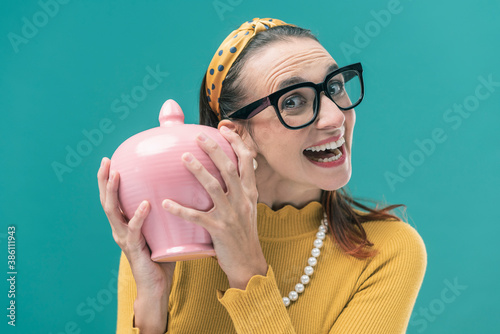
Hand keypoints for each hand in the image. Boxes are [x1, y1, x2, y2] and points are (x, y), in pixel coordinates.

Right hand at [97, 157, 175, 295]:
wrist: (156, 287)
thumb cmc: (161, 258)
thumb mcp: (161, 231)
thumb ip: (165, 214)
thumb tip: (182, 192)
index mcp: (124, 225)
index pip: (112, 198)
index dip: (107, 180)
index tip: (109, 159)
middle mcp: (120, 230)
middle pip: (106, 200)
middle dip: (104, 180)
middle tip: (106, 161)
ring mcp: (124, 239)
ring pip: (112, 212)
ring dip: (113, 192)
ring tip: (116, 174)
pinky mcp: (134, 249)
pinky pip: (134, 230)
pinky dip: (138, 216)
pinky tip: (146, 204)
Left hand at [161, 126, 267, 289]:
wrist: (248, 262)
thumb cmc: (243, 233)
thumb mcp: (247, 208)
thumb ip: (239, 189)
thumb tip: (225, 171)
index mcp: (250, 192)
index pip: (247, 160)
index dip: (236, 143)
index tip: (224, 129)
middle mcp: (242, 200)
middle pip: (228, 168)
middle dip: (213, 149)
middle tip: (198, 137)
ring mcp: (231, 215)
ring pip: (214, 187)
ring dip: (198, 170)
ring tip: (183, 158)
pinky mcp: (218, 230)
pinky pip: (196, 217)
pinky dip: (180, 209)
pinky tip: (165, 203)